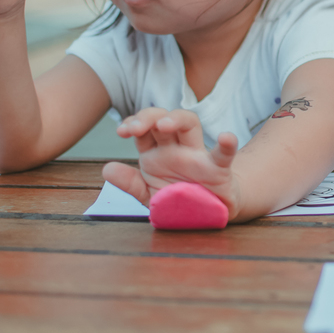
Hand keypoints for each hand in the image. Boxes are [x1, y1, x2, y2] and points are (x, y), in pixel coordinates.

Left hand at [102, 108, 241, 220]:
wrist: (207, 216)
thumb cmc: (178, 199)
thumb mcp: (149, 194)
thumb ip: (129, 183)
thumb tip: (107, 169)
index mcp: (158, 153)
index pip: (144, 129)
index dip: (133, 123)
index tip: (121, 131)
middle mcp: (177, 149)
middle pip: (164, 119)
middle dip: (149, 116)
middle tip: (136, 128)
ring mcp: (198, 157)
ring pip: (190, 124)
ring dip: (177, 119)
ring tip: (164, 125)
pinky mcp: (219, 170)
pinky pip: (224, 154)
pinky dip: (227, 145)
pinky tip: (226, 138)